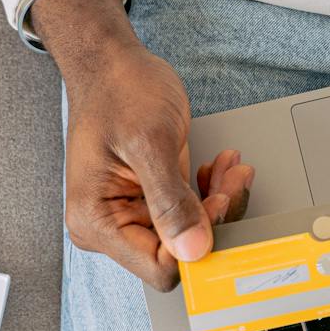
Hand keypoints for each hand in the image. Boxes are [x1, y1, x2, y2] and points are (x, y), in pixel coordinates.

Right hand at [34, 0, 253, 289]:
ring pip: (190, 234)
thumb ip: (170, 200)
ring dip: (218, 202)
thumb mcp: (149, 142)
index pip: (158, 268)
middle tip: (233, 181)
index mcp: (96, 222)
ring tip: (231, 170)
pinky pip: (190, 212)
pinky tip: (220, 169)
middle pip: (177, 253)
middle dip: (212, 219)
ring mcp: (131, 213)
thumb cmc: (120, 90)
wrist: (113, 63)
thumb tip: (192, 250)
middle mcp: (110, 225)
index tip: (217, 206)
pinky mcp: (150, 199)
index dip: (196, 245)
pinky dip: (211, 192)